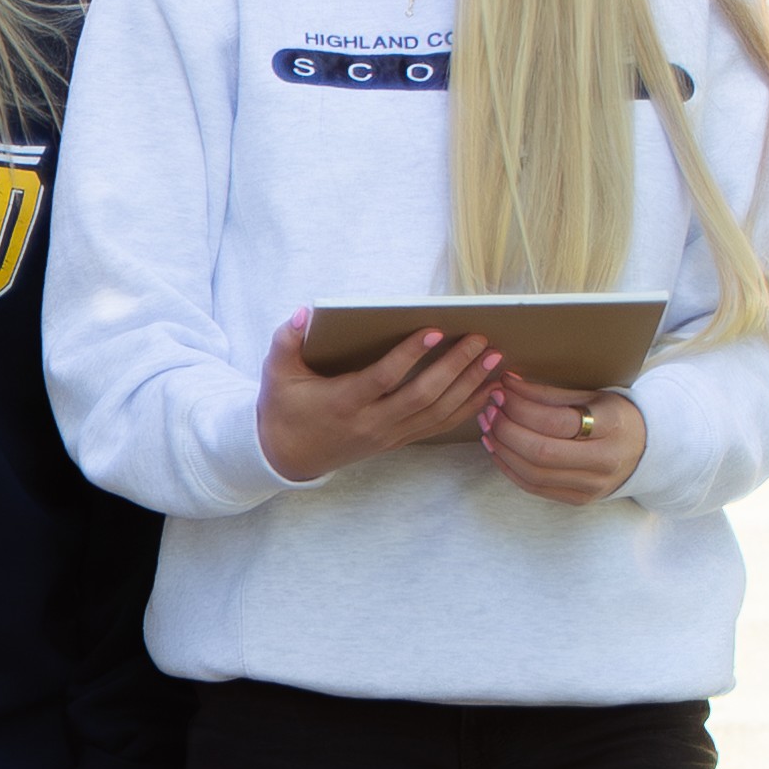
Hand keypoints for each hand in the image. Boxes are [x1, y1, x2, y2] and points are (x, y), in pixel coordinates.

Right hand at [256, 314, 499, 483]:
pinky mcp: (397, 441)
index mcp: (343, 402)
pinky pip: (438, 426)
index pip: (383, 378)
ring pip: (437, 413)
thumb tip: (303, 312)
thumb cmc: (284, 409)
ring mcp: (387, 435)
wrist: (288, 456)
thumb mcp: (276, 374)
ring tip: (493, 360)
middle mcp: (370, 422)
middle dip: (455, 367)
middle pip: (422, 396)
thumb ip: (285, 340)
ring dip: (468, 386)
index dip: (409, 355)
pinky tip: (487, 390)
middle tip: (480, 341)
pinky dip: (467, 409)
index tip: (434, 330)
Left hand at [478, 379, 648, 505]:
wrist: (646, 450)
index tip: (501, 390)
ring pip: (533, 473)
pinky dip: (508, 467)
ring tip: (488, 425)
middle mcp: (604, 460)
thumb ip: (549, 394)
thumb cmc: (613, 416)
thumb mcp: (591, 396)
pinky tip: (496, 447)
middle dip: (506, 429)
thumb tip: (506, 383)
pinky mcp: (579, 499)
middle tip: (489, 409)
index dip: (521, 407)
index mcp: (612, 426)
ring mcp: (592, 485)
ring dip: (502, 448)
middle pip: (541, 452)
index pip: (557, 421)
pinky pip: (533, 487)